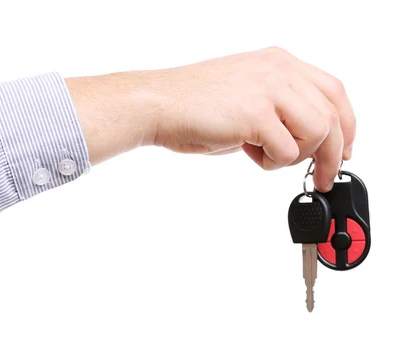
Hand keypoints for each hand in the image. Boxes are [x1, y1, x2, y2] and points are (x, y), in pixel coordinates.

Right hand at [66, 47, 354, 191]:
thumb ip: (277, 108)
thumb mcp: (244, 94)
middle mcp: (278, 70)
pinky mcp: (256, 114)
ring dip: (297, 155)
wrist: (156, 105)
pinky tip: (248, 153)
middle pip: (333, 113)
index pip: (333, 91)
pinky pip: (287, 151)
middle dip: (333, 153)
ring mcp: (268, 90)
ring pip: (318, 132)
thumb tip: (301, 139)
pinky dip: (271, 162)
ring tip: (266, 156)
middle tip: (323, 176)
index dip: (345, 124)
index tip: (342, 149)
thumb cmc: (191, 105)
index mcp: (277, 62)